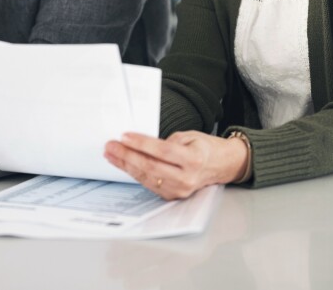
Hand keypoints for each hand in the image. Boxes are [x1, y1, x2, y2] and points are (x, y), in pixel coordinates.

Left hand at [104, 131, 248, 199]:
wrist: (221, 166)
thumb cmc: (205, 148)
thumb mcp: (190, 136)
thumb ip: (167, 142)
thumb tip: (140, 145)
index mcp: (194, 160)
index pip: (162, 151)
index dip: (141, 144)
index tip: (125, 136)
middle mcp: (187, 178)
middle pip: (150, 166)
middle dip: (127, 155)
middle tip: (111, 146)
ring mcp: (179, 190)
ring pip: (146, 177)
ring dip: (126, 165)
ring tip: (112, 154)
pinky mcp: (172, 196)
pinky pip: (149, 183)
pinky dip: (135, 173)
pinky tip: (124, 164)